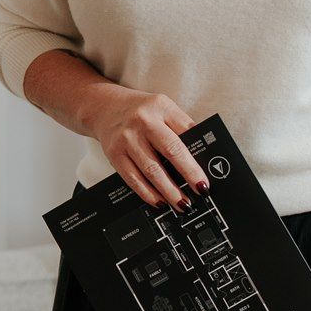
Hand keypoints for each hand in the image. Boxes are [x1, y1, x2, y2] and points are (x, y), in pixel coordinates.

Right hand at [83, 86, 211, 210]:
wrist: (104, 107)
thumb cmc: (140, 111)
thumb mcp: (163, 108)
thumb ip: (181, 129)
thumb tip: (201, 160)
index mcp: (161, 107)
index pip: (187, 133)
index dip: (198, 158)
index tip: (206, 178)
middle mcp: (143, 121)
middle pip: (171, 151)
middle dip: (188, 174)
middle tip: (200, 192)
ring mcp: (127, 138)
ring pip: (152, 169)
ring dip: (169, 190)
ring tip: (181, 203)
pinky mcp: (114, 154)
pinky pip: (133, 178)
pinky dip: (148, 193)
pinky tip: (159, 201)